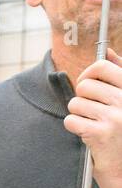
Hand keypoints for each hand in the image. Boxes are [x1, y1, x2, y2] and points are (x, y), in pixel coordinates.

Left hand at [65, 49, 121, 187]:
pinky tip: (89, 135)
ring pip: (76, 103)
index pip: (103, 66)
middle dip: (82, 98)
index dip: (88, 73)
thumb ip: (119, 77)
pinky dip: (75, 128)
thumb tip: (108, 52)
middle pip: (85, 85)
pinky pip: (71, 120)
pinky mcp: (100, 133)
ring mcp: (115, 116)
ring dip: (79, 115)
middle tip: (90, 112)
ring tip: (93, 125)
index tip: (87, 83)